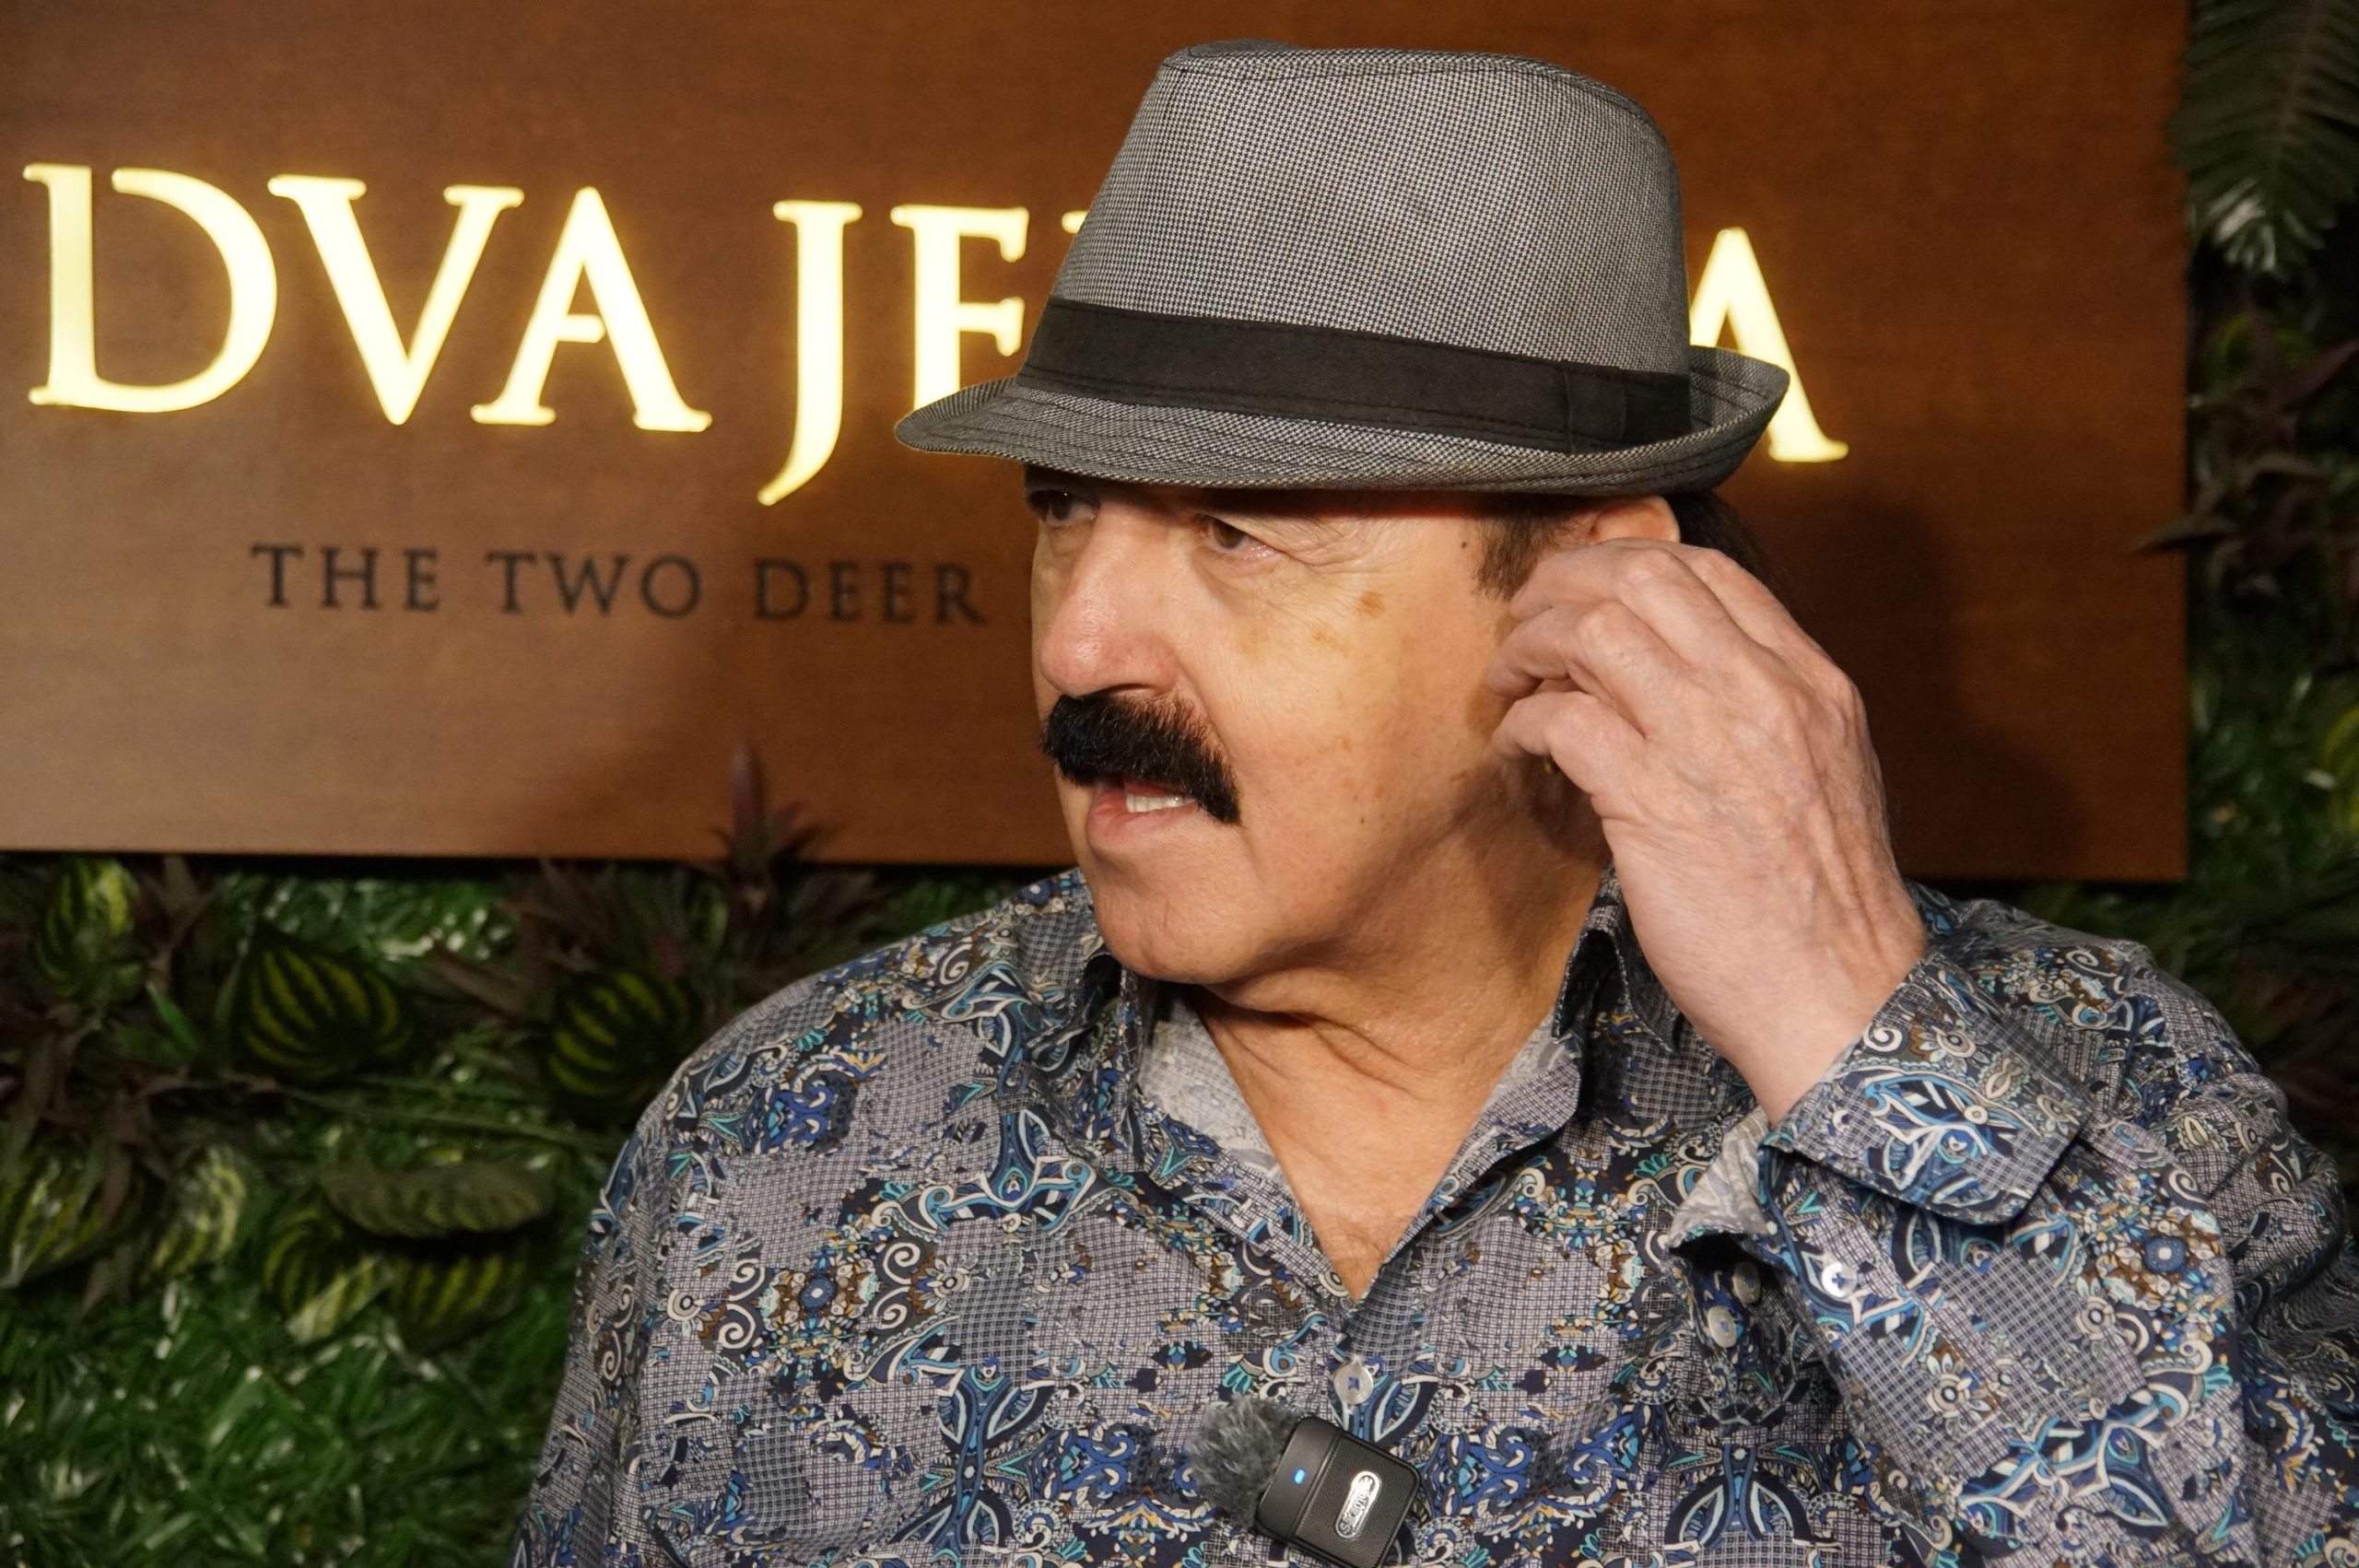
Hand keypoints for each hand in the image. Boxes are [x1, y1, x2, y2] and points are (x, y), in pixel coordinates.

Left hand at [1484, 528, 1925, 1123]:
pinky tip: (1516, 750)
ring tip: (1510, 680)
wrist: (1841, 995)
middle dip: (1563, 584)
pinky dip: (1522, 724)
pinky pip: (1561, 720)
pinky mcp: (1652, 804)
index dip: (1623, 563)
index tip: (1582, 589)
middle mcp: (1763, 695)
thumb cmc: (1826, 905)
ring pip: (1593, 633)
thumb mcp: (1830, 773)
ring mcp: (1707, 744)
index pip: (1707, 570)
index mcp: (1810, 683)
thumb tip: (1694, 672)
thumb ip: (1770, 709)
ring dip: (1530, 646)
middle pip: (1640, 577)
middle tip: (1526, 619)